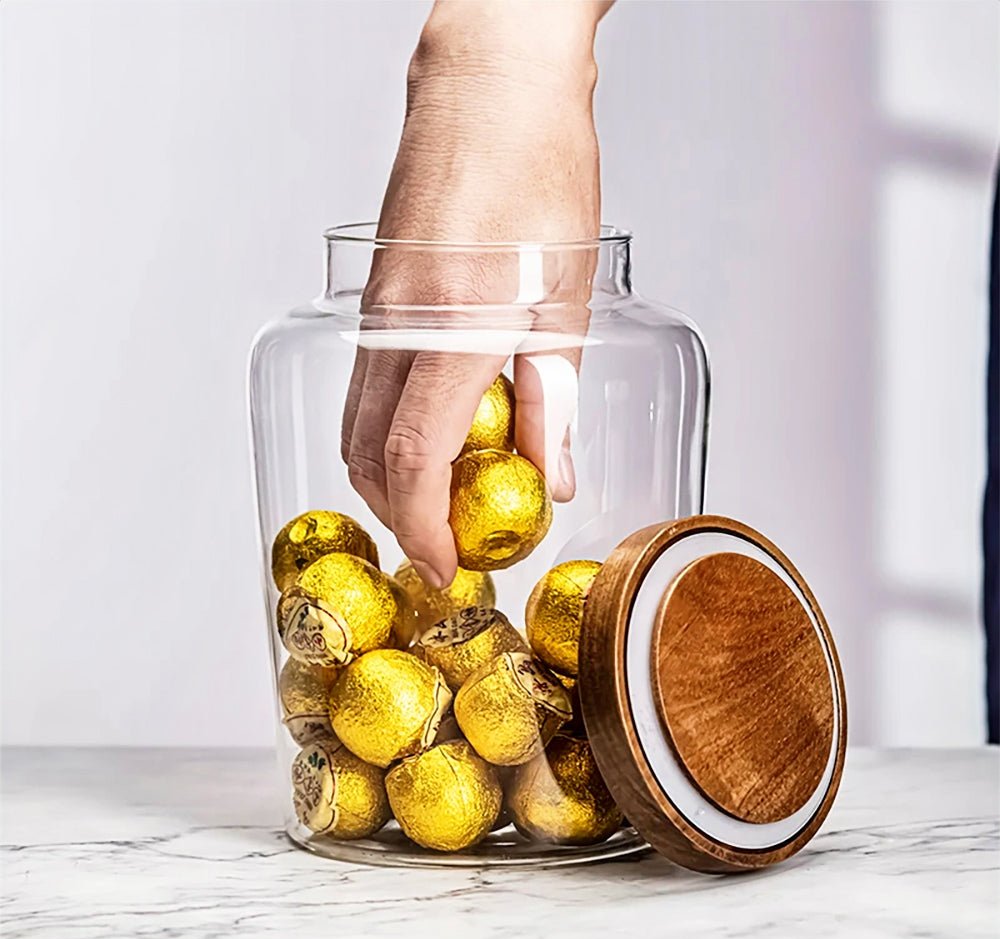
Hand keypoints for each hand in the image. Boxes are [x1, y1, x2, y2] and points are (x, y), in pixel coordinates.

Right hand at [341, 0, 610, 587]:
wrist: (487, 85)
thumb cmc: (536, 165)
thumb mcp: (565, 295)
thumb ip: (555, 397)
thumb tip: (554, 476)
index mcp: (450, 326)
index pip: (413, 458)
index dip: (424, 527)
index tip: (445, 565)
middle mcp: (396, 326)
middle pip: (368, 455)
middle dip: (402, 516)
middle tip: (450, 544)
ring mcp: (376, 313)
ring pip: (358, 425)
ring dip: (392, 477)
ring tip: (445, 501)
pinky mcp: (377, 302)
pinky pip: (368, 387)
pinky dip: (391, 431)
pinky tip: (437, 436)